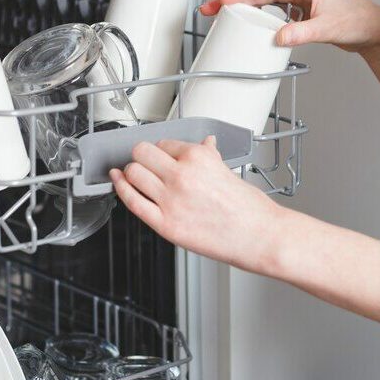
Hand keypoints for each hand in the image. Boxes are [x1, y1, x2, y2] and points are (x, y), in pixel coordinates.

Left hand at [109, 136, 282, 272]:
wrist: (260, 236)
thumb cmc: (250, 208)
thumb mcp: (229, 170)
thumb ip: (210, 156)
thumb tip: (205, 144)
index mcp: (198, 157)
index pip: (164, 143)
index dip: (162, 150)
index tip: (160, 154)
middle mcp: (181, 174)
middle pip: (141, 153)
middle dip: (142, 156)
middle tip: (145, 163)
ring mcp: (171, 199)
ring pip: (133, 173)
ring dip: (131, 172)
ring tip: (137, 176)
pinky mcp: (165, 223)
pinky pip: (132, 201)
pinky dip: (121, 189)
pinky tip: (118, 182)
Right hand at [199, 0, 379, 52]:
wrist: (370, 28)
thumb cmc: (358, 20)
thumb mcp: (328, 28)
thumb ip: (302, 33)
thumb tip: (278, 37)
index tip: (225, 0)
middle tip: (211, 7)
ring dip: (239, 2)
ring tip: (218, 12)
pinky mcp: (296, 2)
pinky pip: (268, 3)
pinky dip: (252, 10)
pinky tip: (241, 17)